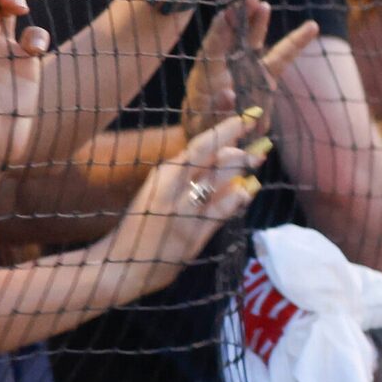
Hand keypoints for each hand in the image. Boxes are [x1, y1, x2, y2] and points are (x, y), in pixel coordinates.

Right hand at [108, 115, 264, 291]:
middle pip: (213, 158)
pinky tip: (249, 190)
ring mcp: (184, 211)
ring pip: (220, 180)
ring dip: (242, 168)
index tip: (247, 118)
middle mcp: (173, 188)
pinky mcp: (192, 235)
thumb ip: (185, 175)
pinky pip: (221, 211)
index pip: (200, 145)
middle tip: (262, 142)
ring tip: (258, 159)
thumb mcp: (159, 191)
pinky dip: (238, 198)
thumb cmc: (142, 224)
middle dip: (241, 148)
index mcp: (164, 175)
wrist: (119, 264)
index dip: (226, 130)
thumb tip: (220, 156)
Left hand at [178, 0, 317, 128]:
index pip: (214, 48)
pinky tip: (310, 27)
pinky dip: (295, 43)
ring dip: (261, 23)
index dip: (220, 31)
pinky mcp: (266, 80)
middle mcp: (229, 69)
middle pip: (237, 39)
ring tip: (268, 4)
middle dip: (244, 18)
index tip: (227, 13)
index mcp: (207, 77)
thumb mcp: (205, 127)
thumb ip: (217, 114)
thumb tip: (229, 94)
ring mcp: (249, 72)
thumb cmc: (205, 130)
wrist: (215, 139)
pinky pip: (282, 58)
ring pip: (257, 44)